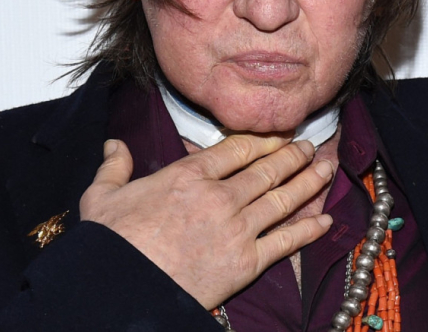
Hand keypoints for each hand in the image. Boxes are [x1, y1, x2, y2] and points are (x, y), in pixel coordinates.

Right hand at [80, 135, 333, 308]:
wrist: (120, 293)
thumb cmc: (111, 243)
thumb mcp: (102, 196)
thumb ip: (114, 166)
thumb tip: (113, 143)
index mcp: (189, 175)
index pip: (237, 148)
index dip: (263, 139)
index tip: (278, 134)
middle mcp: (220, 196)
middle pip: (266, 170)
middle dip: (292, 155)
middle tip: (310, 145)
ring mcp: (237, 229)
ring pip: (282, 199)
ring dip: (308, 182)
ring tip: (326, 168)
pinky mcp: (246, 263)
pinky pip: (285, 242)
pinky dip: (308, 230)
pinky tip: (326, 220)